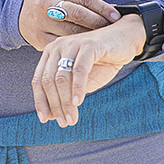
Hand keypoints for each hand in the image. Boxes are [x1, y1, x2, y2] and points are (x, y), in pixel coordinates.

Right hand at [18, 0, 120, 49]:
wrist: (19, 11)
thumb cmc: (48, 0)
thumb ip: (81, 0)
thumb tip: (111, 10)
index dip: (102, 8)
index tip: (116, 15)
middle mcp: (45, 3)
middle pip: (78, 14)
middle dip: (98, 22)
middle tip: (111, 28)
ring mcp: (40, 21)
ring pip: (72, 32)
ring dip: (90, 36)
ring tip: (103, 39)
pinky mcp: (38, 38)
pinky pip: (63, 44)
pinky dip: (77, 47)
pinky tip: (86, 48)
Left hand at [31, 14, 146, 127]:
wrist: (125, 40)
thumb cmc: (101, 62)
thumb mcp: (81, 82)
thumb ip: (66, 94)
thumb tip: (50, 116)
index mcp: (51, 54)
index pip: (38, 80)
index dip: (40, 101)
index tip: (44, 120)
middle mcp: (57, 47)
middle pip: (48, 81)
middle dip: (55, 105)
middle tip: (64, 123)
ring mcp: (72, 44)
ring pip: (62, 78)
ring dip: (66, 102)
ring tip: (72, 119)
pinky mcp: (88, 45)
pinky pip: (79, 70)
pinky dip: (77, 88)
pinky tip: (79, 102)